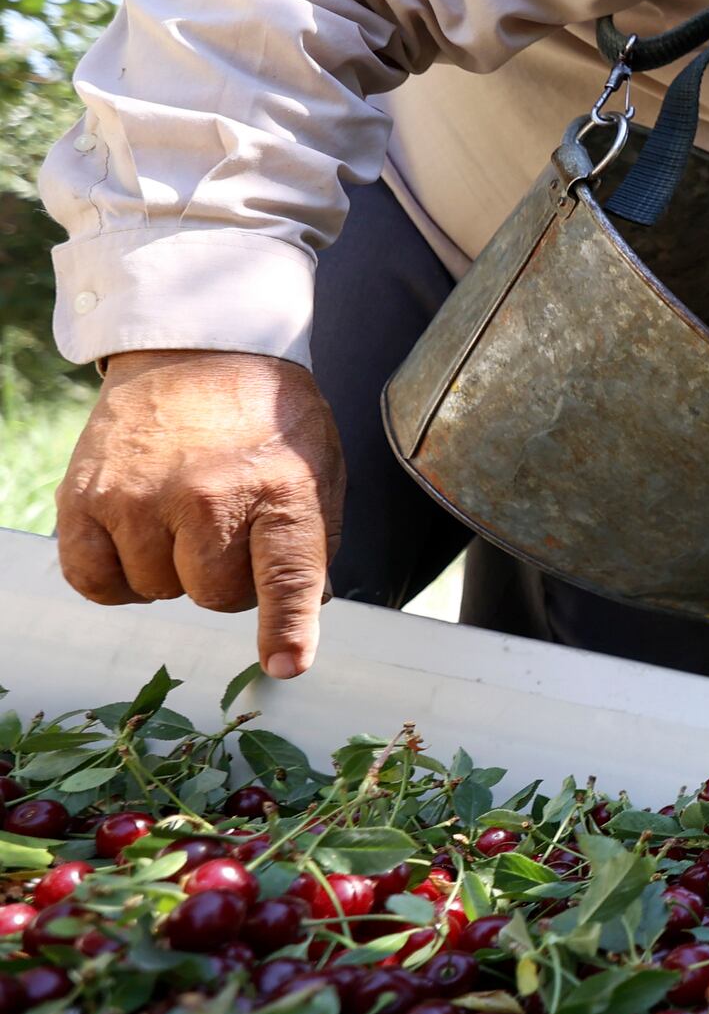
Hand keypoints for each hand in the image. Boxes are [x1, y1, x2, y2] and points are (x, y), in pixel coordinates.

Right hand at [56, 350, 346, 679]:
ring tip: (183, 515)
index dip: (286, 627)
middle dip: (226, 578)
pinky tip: (138, 540)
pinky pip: (95, 581)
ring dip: (172, 570)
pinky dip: (116, 576)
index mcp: (281, 490)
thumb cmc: (267, 418)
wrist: (201, 350)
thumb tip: (308, 613)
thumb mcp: (318, 469)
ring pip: (157, 591)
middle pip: (215, 598)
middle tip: (228, 527)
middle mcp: (208, 497)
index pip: (287, 576)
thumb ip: (315, 545)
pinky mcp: (85, 498)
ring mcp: (140, 498)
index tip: (286, 663)